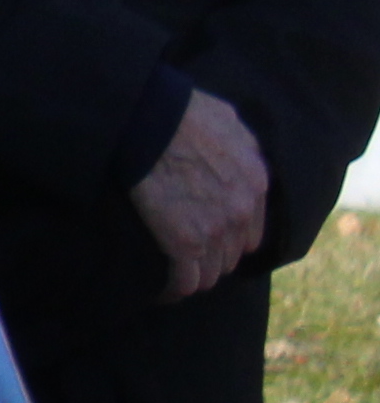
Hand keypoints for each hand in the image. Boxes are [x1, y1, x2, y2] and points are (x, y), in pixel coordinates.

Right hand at [134, 88, 271, 299]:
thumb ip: (241, 144)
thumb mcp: (227, 119)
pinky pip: (184, 281)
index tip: (208, 238)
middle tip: (186, 257)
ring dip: (193, 274)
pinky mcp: (183, 242)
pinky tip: (161, 292)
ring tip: (172, 276)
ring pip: (211, 272)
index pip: (252, 228)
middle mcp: (244, 210)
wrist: (146, 120)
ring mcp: (216, 229)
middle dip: (212, 256)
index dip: (229, 235)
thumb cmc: (178, 110)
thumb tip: (239, 149)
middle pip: (232, 253)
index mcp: (257, 180)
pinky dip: (173, 289)